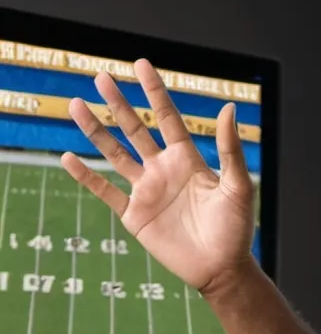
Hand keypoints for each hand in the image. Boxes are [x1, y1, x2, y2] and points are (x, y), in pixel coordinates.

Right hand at [61, 59, 255, 297]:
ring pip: (115, 154)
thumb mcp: (238, 186)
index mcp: (188, 160)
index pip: (167, 118)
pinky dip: (87, 176)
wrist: (222, 268)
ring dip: (96, 131)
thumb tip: (229, 108)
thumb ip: (230, 149)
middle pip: (136, 130)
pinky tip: (68, 157)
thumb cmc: (236, 229)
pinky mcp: (135, 215)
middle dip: (119, 104)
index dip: (154, 92)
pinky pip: (105, 191)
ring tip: (76, 104)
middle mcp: (163, 170)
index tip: (140, 64)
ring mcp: (147, 191)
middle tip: (101, 76)